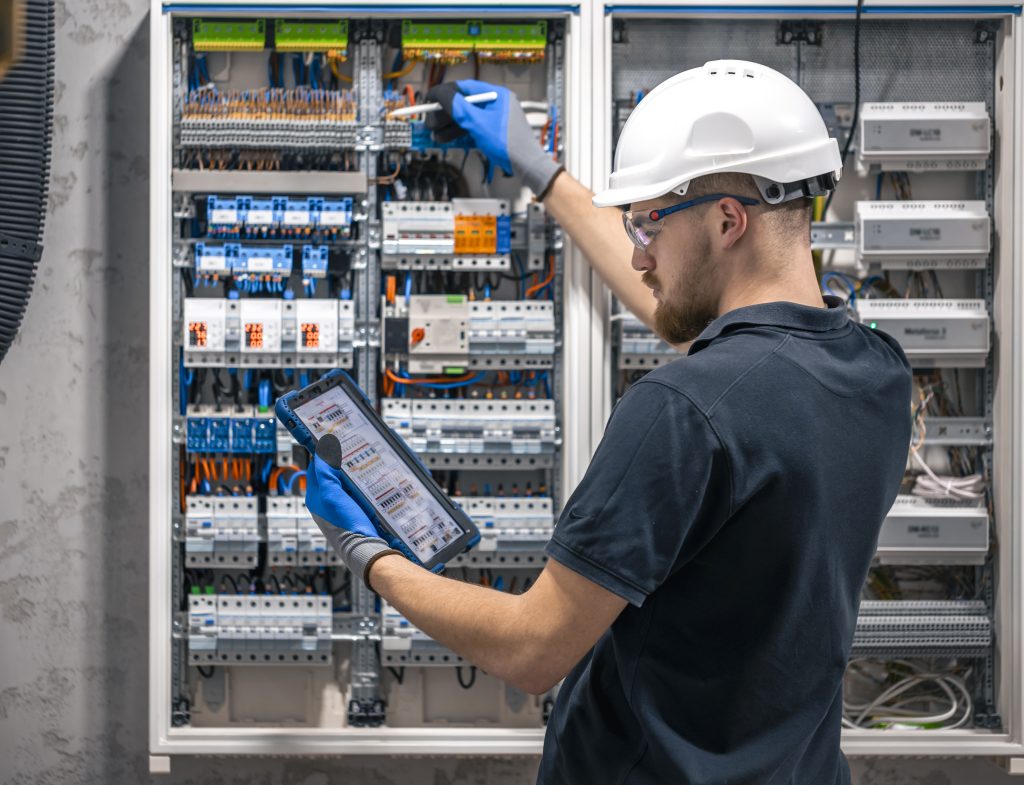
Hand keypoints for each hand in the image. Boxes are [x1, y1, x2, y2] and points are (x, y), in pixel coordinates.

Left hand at [304, 434, 399, 585]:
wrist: (366, 549)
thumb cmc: (346, 525)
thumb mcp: (331, 494)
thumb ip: (324, 473)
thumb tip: (321, 451)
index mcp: (316, 497)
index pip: (317, 466)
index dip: (324, 452)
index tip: (334, 438)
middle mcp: (327, 501)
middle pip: (332, 472)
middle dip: (340, 460)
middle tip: (352, 446)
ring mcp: (342, 506)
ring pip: (346, 480)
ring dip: (353, 470)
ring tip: (363, 458)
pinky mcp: (356, 510)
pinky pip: (357, 490)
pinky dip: (362, 481)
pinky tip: (372, 476)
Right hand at [425, 79, 562, 197]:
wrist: (527, 166)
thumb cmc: (509, 144)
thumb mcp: (479, 123)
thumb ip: (459, 108)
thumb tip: (441, 94)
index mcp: (497, 95)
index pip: (466, 87)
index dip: (445, 92)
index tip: (430, 98)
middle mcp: (497, 104)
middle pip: (465, 104)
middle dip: (446, 114)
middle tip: (430, 121)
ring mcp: (496, 119)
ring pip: (468, 118)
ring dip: (451, 126)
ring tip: (436, 135)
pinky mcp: (494, 132)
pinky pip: (473, 129)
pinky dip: (461, 134)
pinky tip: (448, 139)